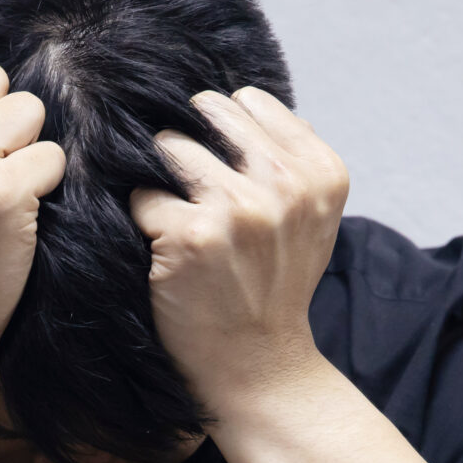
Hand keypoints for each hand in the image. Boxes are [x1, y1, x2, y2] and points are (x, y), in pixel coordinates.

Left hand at [129, 89, 348, 412]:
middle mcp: (286, 184)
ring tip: (179, 218)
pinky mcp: (191, 235)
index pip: (249, 102)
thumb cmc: (274, 283)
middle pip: (207, 115)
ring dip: (161, 180)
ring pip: (169, 148)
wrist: (259, 364)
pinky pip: (142, 195)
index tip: (221, 167)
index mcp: (321, 172)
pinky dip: (143, 219)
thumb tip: (240, 98)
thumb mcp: (309, 216)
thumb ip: (287, 155)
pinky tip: (164, 249)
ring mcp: (239, 208)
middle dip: (189, 145)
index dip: (222, 130)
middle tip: (191, 192)